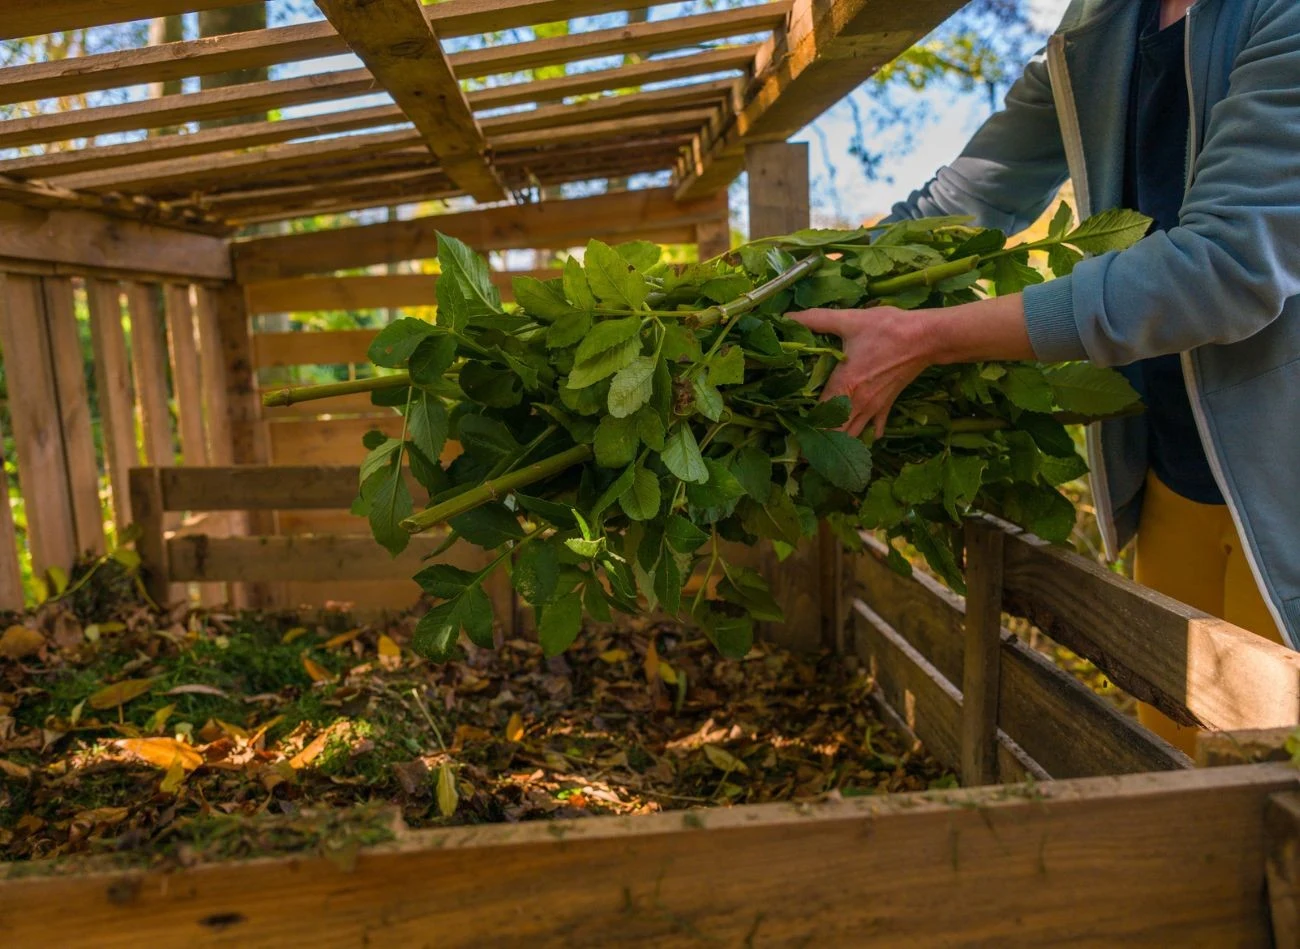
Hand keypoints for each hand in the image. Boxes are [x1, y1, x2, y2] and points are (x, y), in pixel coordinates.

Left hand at [789, 306, 935, 437]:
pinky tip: (864, 438)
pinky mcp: (887, 404)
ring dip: (840, 441)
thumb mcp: (849, 320)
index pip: (819, 415)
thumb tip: (787, 317)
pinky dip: (867, 434)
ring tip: (825, 448)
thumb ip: (815, 319)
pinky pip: (875, 426)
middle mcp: (857, 403)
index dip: (805, 425)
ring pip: (853, 434)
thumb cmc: (886, 329)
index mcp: (844, 386)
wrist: (925, 337)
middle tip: (803, 446)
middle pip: (835, 432)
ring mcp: (874, 407)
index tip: (792, 429)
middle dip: (819, 440)